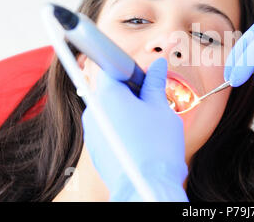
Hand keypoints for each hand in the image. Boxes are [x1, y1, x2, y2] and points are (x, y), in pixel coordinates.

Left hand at [82, 58, 187, 200]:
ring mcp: (92, 132)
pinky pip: (108, 129)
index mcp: (108, 95)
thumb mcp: (161, 108)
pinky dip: (122, 128)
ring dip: (127, 111)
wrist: (147, 187)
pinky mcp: (95, 149)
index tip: (147, 79)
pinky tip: (140, 140)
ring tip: (148, 126)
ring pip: (110, 110)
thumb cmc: (157, 148)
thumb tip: (157, 65)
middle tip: (153, 102)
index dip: (133, 72)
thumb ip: (156, 83)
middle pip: (112, 90)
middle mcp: (94, 111)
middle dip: (132, 92)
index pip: (114, 69)